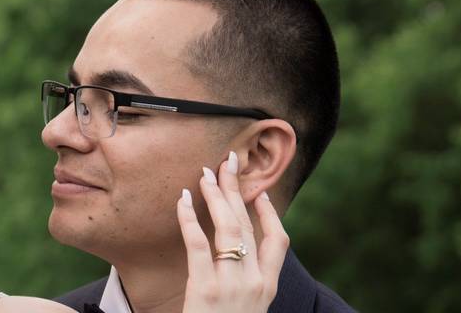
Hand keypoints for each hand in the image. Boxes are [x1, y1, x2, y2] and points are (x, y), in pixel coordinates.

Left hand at [176, 152, 288, 312]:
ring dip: (215, 196)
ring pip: (227, 228)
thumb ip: (245, 281)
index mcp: (268, 287)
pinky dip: (188, 218)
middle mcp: (255, 283)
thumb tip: (236, 252)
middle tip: (228, 162)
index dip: (270, 212)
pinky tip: (181, 199)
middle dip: (238, 190)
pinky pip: (196, 244)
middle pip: (248, 225)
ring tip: (205, 174)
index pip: (278, 241)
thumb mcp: (246, 307)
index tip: (260, 190)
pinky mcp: (205, 288)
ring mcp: (232, 285)